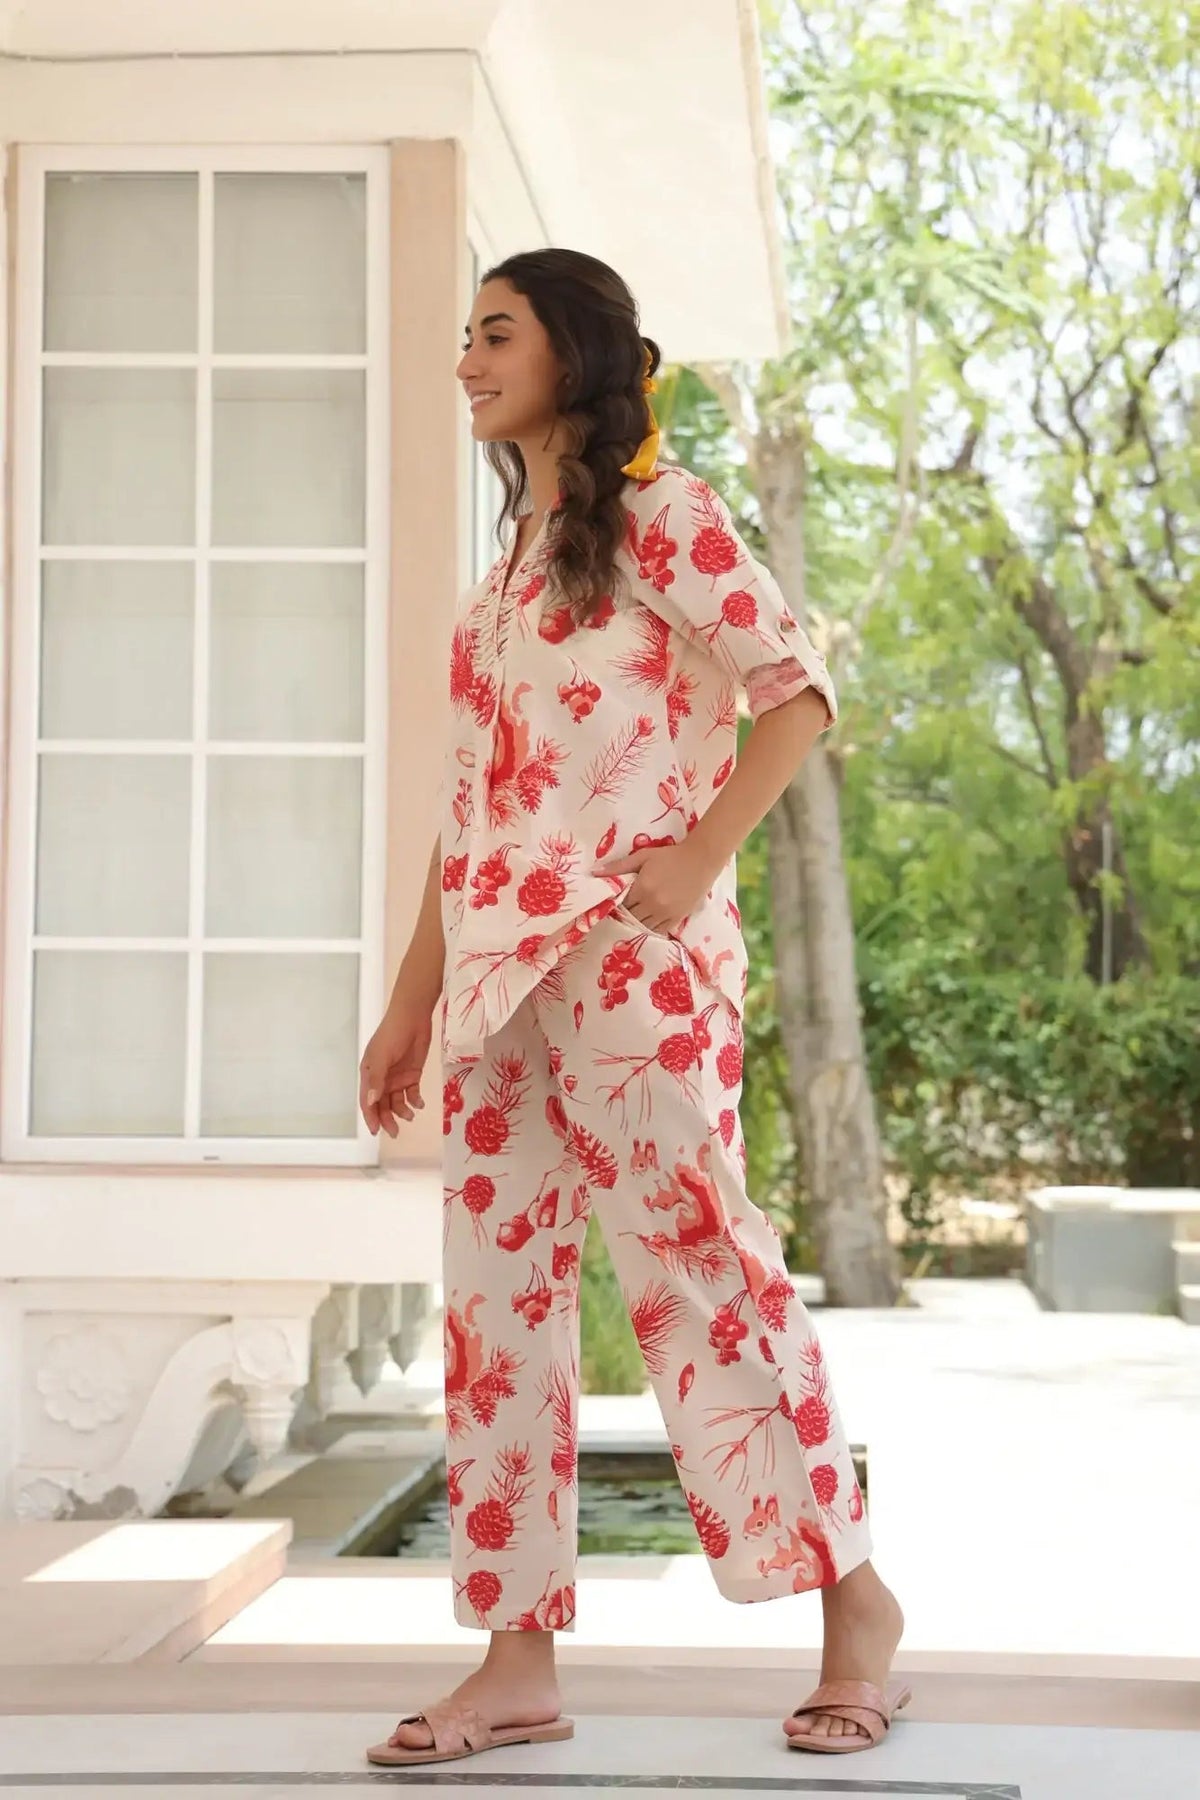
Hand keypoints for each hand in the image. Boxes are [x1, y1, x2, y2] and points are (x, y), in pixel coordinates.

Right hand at [359, 995, 435, 1137]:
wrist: (414, 1017)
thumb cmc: (393, 1034)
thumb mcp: (382, 1057)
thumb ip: (377, 1080)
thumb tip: (372, 1102)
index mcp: (369, 1074)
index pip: (368, 1101)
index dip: (370, 1117)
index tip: (375, 1131)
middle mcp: (382, 1079)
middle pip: (382, 1105)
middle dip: (387, 1119)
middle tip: (395, 1132)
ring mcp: (397, 1077)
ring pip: (397, 1101)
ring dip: (402, 1111)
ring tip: (411, 1115)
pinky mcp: (412, 1074)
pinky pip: (412, 1093)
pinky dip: (415, 1100)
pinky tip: (420, 1104)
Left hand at [594, 836, 719, 933]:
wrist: (700, 860)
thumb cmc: (670, 856)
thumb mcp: (643, 856)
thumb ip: (619, 866)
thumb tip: (595, 873)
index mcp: (642, 888)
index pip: (621, 904)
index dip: (616, 904)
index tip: (614, 903)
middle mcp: (653, 904)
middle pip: (631, 917)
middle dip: (625, 914)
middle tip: (623, 911)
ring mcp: (666, 913)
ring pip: (643, 926)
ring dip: (637, 922)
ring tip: (635, 917)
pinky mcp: (677, 918)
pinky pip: (659, 930)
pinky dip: (650, 928)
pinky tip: (647, 922)